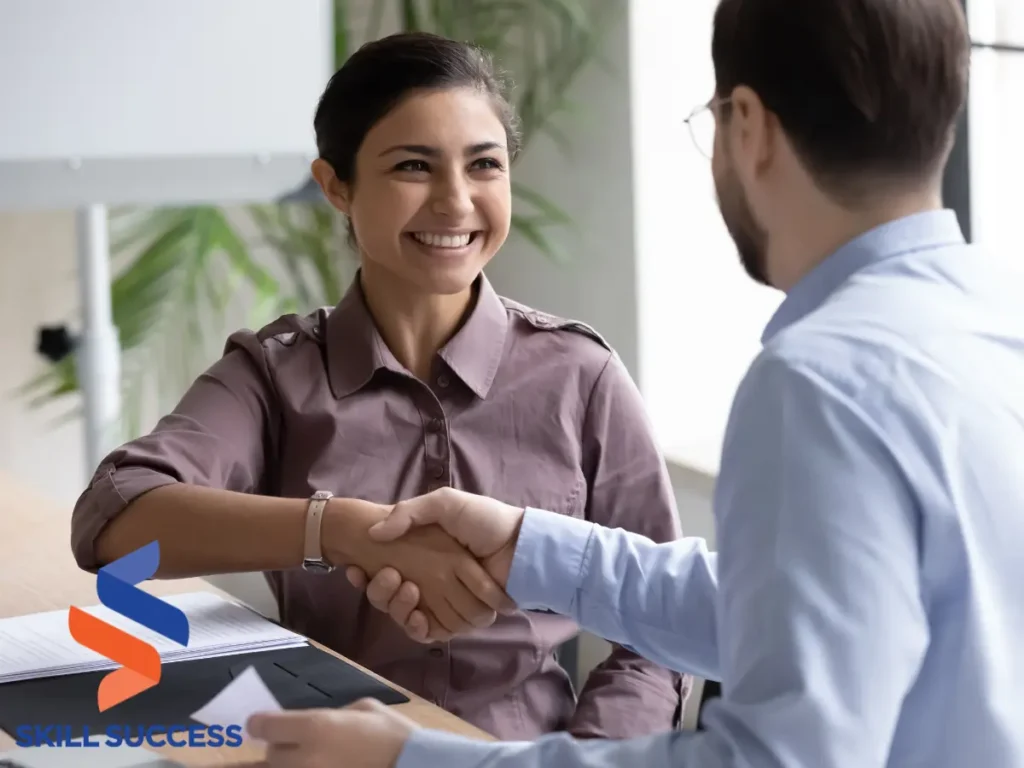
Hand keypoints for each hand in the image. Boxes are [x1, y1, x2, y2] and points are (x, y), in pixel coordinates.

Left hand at [248, 698, 415, 767]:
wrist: (413, 766)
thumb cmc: (393, 734)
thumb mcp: (365, 708)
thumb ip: (334, 713)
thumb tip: (319, 721)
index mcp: (315, 726)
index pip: (265, 726)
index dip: (260, 724)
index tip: (260, 724)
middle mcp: (305, 757)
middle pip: (271, 754)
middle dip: (281, 747)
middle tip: (296, 743)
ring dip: (291, 764)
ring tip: (312, 756)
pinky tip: (317, 763)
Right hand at [346, 488, 524, 641]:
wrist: (518, 544)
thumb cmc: (483, 520)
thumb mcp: (444, 504)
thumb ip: (408, 513)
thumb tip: (373, 533)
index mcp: (422, 555)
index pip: (382, 572)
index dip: (365, 575)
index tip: (354, 568)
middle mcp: (427, 580)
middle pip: (387, 598)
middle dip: (379, 592)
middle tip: (387, 576)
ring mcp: (441, 601)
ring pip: (402, 616)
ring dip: (395, 607)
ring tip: (406, 589)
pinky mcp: (456, 619)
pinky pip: (427, 632)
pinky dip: (417, 627)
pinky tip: (416, 615)